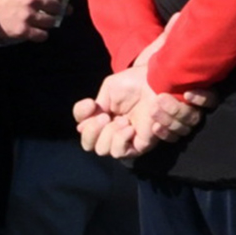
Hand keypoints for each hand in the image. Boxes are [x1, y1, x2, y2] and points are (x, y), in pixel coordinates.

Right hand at [0, 0, 59, 43]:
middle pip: (56, 6)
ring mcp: (29, 16)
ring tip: (45, 23)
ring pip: (51, 21)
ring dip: (50, 23)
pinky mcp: (23, 30)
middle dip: (57, 9)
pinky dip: (42, 35)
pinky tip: (39, 33)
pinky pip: (42, 35)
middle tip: (54, 12)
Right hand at [79, 66, 207, 156]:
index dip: (82, 117)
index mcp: (101, 118)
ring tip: (122, 121)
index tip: (92, 104)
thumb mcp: (107, 90)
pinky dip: (121, 140)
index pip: (83, 129)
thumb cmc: (133, 83)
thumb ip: (93, 109)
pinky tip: (129, 127)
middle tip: (106, 116)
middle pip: (89, 145)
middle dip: (94, 130)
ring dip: (109, 135)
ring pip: (104, 150)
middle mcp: (111, 131)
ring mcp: (125, 139)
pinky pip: (122, 153)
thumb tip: (80, 128)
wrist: (154, 81)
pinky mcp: (140, 144)